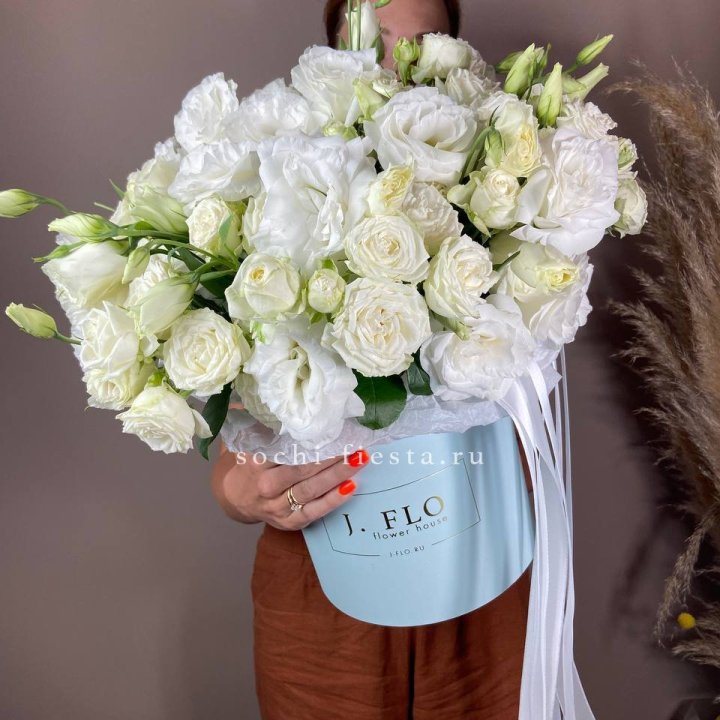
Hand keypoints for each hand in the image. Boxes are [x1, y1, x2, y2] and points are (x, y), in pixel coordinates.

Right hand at [211, 438, 368, 530]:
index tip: (332, 428)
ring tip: (359, 459)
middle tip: (354, 443)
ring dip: (338, 475)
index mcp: (256, 463)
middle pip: (302, 471)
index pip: (286, 451)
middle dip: (330, 457)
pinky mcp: (290, 522)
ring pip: (311, 490)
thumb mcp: (252, 444)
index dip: (311, 441)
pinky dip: (333, 500)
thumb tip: (289, 403)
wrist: (237, 499)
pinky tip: (351, 486)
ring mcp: (278, 506)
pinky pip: (315, 511)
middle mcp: (266, 486)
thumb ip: (267, 426)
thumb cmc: (251, 464)